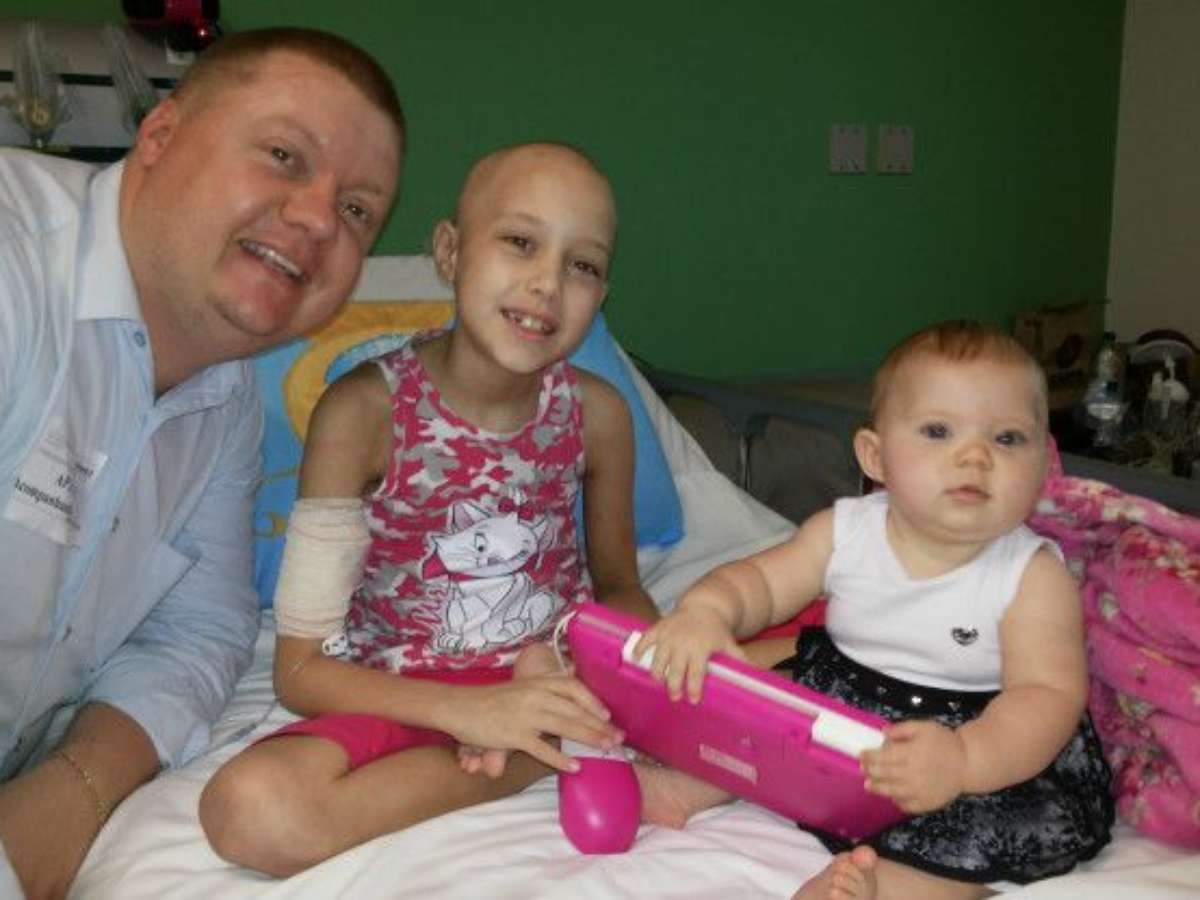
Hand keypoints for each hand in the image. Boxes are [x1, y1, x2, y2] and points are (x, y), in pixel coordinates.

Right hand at [443, 673, 620, 772]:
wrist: (459, 706)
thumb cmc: (492, 700)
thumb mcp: (520, 688)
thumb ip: (544, 691)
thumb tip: (570, 697)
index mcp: (537, 682)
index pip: (573, 688)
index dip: (593, 701)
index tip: (607, 715)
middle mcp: (534, 695)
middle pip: (575, 709)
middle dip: (600, 725)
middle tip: (619, 738)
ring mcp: (524, 715)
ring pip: (565, 726)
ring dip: (589, 738)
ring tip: (606, 749)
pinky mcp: (513, 735)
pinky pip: (542, 748)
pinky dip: (560, 758)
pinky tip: (575, 766)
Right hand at [633, 606, 744, 702]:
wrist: (704, 606)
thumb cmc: (716, 631)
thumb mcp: (729, 644)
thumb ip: (739, 661)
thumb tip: (755, 677)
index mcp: (701, 648)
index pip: (696, 673)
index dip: (694, 688)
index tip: (694, 700)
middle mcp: (683, 642)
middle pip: (675, 670)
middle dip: (674, 686)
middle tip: (675, 697)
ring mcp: (669, 635)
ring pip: (658, 660)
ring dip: (657, 674)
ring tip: (659, 683)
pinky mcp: (658, 628)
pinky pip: (645, 640)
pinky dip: (638, 650)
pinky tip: (635, 660)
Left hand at [859, 720, 966, 813]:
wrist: (968, 763)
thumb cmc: (945, 743)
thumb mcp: (924, 727)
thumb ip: (902, 729)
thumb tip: (883, 733)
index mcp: (911, 753)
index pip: (883, 757)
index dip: (869, 756)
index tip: (862, 754)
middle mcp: (913, 774)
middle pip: (884, 774)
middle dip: (870, 771)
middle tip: (862, 768)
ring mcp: (919, 791)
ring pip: (892, 792)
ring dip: (878, 788)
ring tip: (869, 784)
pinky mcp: (926, 803)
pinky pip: (906, 805)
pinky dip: (897, 801)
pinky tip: (892, 795)